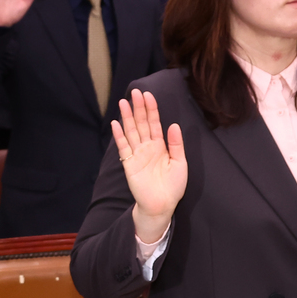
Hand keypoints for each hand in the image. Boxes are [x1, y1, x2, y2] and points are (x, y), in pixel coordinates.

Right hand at [110, 89, 187, 243]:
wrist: (162, 205)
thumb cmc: (173, 186)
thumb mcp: (180, 163)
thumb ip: (176, 144)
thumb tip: (173, 125)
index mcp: (160, 146)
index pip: (154, 123)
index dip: (152, 109)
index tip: (148, 95)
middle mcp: (147, 147)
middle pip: (141, 123)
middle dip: (138, 108)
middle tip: (135, 92)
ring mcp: (137, 154)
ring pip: (131, 131)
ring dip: (127, 117)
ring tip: (123, 102)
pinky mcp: (129, 163)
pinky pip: (123, 147)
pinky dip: (119, 135)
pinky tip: (116, 124)